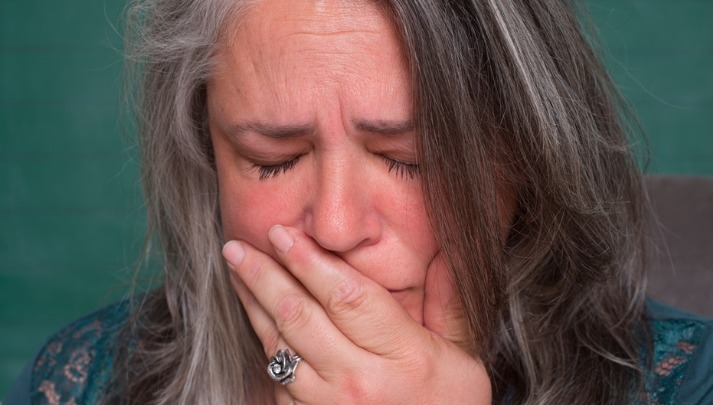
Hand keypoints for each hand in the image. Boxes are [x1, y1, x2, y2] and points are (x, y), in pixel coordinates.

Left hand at [223, 225, 490, 403]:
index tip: (283, 233)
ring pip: (279, 346)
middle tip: (238, 246)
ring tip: (237, 271)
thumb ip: (448, 304)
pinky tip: (258, 317)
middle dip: (264, 275)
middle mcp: (360, 381)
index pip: (346, 296)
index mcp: (403, 355)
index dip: (309, 260)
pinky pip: (276, 379)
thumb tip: (444, 252)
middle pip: (300, 316)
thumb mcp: (463, 357)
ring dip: (253, 304)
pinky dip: (264, 343)